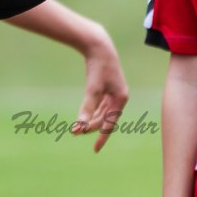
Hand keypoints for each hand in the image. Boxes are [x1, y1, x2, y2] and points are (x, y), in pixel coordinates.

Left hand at [73, 29, 128, 151]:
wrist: (99, 46)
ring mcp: (114, 92)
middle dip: (91, 126)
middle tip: (75, 132)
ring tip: (78, 128)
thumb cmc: (97, 67)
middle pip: (105, 118)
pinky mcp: (107, 87)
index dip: (102, 137)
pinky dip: (93, 111)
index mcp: (121, 99)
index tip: (95, 150)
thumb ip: (87, 108)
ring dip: (91, 120)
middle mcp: (120, 97)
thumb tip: (80, 126)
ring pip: (103, 112)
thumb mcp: (92, 89)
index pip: (110, 123)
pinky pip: (101, 105)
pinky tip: (85, 117)